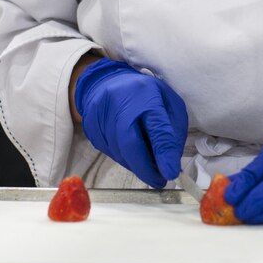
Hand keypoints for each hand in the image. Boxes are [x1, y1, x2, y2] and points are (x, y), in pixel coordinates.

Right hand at [73, 57, 187, 187]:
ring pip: (120, 152)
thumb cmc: (145, 94)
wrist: (107, 81)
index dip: (163, 152)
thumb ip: (172, 131)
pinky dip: (124, 158)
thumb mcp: (168, 103)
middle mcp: (119, 104)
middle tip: (159, 180)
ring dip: (136, 164)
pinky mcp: (90, 128)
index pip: (155, 126)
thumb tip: (170, 163)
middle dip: (145, 168)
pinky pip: (110, 152)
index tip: (171, 173)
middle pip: (130, 143)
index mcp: (145, 95)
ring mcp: (101, 116)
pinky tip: (131, 149)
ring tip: (147, 161)